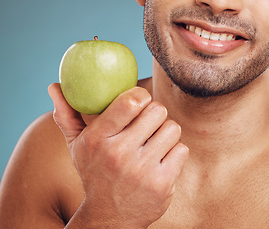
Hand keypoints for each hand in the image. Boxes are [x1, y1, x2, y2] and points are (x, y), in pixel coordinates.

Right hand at [48, 83, 188, 227]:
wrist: (109, 217)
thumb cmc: (95, 173)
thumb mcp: (77, 146)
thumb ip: (67, 116)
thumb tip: (53, 86)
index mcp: (98, 139)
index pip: (130, 102)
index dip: (141, 95)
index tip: (140, 101)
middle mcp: (119, 154)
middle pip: (158, 110)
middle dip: (155, 114)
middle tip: (148, 124)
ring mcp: (142, 170)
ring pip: (172, 128)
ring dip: (166, 133)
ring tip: (154, 142)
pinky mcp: (162, 184)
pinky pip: (181, 149)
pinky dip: (175, 152)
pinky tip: (162, 160)